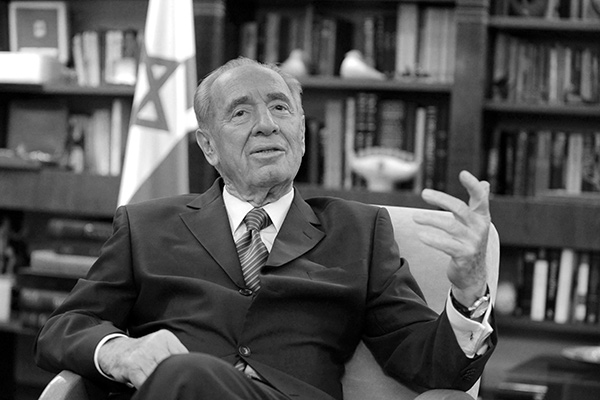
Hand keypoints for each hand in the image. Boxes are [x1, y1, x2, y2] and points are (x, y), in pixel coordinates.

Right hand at [98, 329, 188, 388]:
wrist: (116, 351)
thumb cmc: (143, 353)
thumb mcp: (161, 346)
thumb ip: (175, 354)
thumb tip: (192, 366)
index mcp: (166, 338)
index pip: (182, 356)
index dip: (182, 368)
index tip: (182, 375)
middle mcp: (155, 343)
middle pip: (172, 365)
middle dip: (171, 375)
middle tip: (172, 381)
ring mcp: (143, 354)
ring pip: (159, 374)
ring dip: (160, 381)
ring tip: (160, 383)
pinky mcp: (133, 366)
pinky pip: (146, 381)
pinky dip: (148, 385)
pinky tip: (147, 385)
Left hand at [413, 170, 490, 306]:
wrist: (473, 275)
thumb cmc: (470, 243)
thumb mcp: (476, 223)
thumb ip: (478, 204)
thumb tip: (485, 183)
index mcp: (482, 218)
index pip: (480, 198)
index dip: (473, 185)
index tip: (463, 173)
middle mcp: (479, 228)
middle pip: (460, 208)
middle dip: (441, 199)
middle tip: (424, 193)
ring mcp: (472, 243)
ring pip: (450, 226)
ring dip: (431, 219)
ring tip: (415, 217)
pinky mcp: (464, 256)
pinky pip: (447, 245)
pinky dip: (433, 239)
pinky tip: (421, 235)